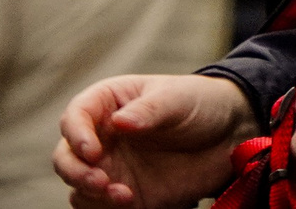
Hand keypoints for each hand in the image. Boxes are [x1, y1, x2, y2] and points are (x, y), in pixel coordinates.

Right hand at [53, 74, 257, 208]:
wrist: (230, 136)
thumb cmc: (199, 104)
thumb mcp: (177, 98)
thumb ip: (149, 110)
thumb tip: (120, 123)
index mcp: (108, 104)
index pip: (75, 117)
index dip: (76, 135)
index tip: (92, 151)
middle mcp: (103, 138)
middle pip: (66, 157)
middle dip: (75, 171)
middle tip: (101, 181)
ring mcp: (113, 168)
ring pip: (78, 187)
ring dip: (90, 195)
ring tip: (125, 196)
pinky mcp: (127, 195)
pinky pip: (99, 207)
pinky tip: (130, 203)